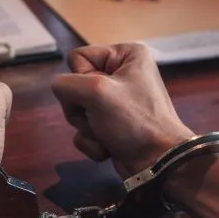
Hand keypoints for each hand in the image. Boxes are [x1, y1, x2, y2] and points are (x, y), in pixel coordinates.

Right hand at [51, 43, 194, 175]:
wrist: (158, 162)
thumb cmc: (133, 121)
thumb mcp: (96, 92)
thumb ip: (65, 84)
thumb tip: (60, 92)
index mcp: (126, 55)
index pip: (78, 58)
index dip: (81, 80)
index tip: (100, 95)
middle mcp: (122, 74)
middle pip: (75, 86)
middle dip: (83, 109)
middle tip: (103, 119)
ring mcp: (116, 102)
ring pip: (77, 109)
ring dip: (87, 128)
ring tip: (108, 135)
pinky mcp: (112, 125)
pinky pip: (85, 129)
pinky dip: (92, 142)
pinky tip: (109, 148)